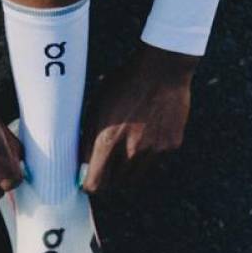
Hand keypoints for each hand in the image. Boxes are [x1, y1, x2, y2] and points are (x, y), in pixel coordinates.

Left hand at [80, 43, 198, 194]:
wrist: (162, 68)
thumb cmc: (122, 85)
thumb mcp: (96, 107)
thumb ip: (87, 139)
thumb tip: (80, 164)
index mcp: (107, 141)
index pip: (95, 183)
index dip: (89, 184)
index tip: (86, 180)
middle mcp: (131, 150)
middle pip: (115, 184)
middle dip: (107, 179)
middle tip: (104, 167)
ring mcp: (154, 150)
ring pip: (134, 177)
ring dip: (126, 170)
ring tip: (124, 147)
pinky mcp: (171, 146)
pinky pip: (154, 162)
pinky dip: (147, 156)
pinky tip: (146, 133)